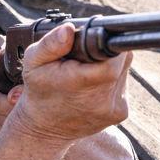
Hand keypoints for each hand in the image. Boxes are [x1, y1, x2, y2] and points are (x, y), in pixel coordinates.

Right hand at [13, 23, 132, 140]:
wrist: (45, 130)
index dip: (105, 43)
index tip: (91, 44)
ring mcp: (115, 108)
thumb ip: (50, 44)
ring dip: (110, 66)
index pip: (114, 51)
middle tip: (84, 59)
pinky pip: (123, 85)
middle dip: (106, 53)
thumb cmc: (39, 92)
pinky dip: (111, 81)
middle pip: (122, 58)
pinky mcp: (121, 113)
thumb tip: (69, 29)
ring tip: (86, 74)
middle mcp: (104, 97)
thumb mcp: (34, 63)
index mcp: (84, 82)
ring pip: (125, 70)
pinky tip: (92, 87)